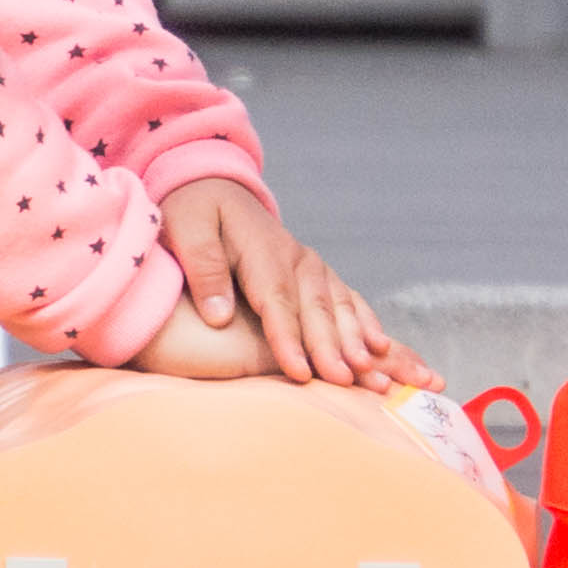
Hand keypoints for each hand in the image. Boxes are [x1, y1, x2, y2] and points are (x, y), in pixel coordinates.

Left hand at [130, 180, 430, 388]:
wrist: (215, 186)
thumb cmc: (194, 212)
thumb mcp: (186, 227)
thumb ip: (204, 269)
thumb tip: (220, 316)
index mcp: (261, 248)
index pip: (276, 299)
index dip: (288, 337)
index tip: (297, 371)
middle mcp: (295, 256)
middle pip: (314, 307)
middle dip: (330, 346)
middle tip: (341, 380)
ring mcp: (310, 264)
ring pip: (338, 305)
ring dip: (355, 339)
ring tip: (369, 373)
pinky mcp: (317, 274)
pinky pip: (347, 299)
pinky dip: (365, 323)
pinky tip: (381, 348)